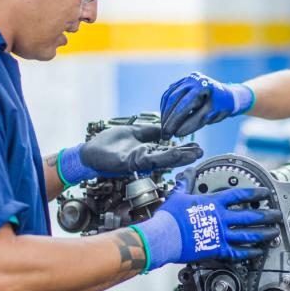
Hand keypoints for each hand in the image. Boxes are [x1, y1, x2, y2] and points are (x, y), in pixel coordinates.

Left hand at [58, 124, 202, 185]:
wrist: (88, 152)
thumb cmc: (109, 144)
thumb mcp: (135, 132)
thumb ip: (150, 132)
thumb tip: (166, 128)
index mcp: (147, 151)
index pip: (168, 150)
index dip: (182, 149)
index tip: (197, 146)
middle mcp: (144, 158)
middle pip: (168, 157)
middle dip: (185, 155)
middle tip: (201, 152)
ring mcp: (137, 161)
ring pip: (161, 159)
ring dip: (177, 157)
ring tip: (193, 154)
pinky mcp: (128, 162)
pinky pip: (146, 158)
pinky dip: (160, 156)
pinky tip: (172, 152)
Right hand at [130, 167, 281, 270]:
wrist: (164, 236)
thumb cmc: (170, 217)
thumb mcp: (179, 194)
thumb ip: (186, 182)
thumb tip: (188, 171)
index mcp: (214, 203)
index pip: (240, 195)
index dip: (255, 193)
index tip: (266, 192)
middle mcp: (221, 218)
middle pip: (250, 216)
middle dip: (266, 215)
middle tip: (278, 214)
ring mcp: (220, 234)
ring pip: (248, 234)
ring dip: (263, 233)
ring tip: (274, 233)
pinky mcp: (217, 249)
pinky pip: (237, 252)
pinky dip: (249, 252)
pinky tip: (258, 252)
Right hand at [160, 72, 254, 138]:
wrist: (226, 94)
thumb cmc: (221, 106)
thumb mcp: (212, 116)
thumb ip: (195, 123)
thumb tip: (177, 133)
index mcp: (204, 86)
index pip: (186, 105)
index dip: (176, 121)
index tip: (172, 135)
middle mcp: (193, 79)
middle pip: (174, 99)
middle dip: (168, 118)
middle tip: (165, 134)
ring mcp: (187, 78)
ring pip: (169, 96)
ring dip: (165, 113)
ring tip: (164, 127)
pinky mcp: (182, 81)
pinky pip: (169, 93)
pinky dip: (165, 106)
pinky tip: (165, 117)